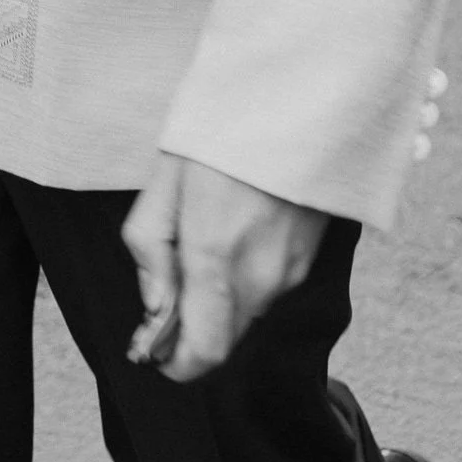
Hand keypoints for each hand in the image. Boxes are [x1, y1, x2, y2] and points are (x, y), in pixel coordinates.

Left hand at [122, 151, 326, 382]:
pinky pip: (269, 288)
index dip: (176, 362)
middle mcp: (259, 277)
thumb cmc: (221, 135)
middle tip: (171, 289)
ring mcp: (291, 271)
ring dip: (220, 300)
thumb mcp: (163, 183)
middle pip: (224, 339)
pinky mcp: (310, 259)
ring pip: (246, 313)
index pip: (204, 353)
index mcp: (215, 259)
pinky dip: (246, 278)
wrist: (297, 99)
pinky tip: (236, 231)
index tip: (155, 350)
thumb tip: (154, 308)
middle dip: (194, 328)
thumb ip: (151, 252)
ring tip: (205, 241)